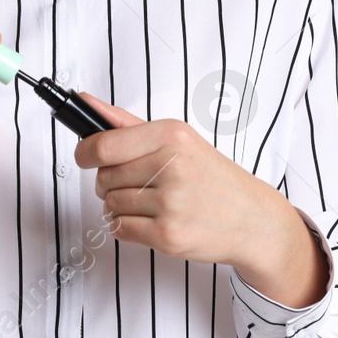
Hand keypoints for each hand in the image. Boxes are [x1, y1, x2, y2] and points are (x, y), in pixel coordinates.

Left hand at [73, 92, 277, 266]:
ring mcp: (170, 203)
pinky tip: (150, 220)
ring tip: (150, 204)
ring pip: (110, 204)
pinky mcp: (168, 234)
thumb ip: (127, 123)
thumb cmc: (211, 177)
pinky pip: (120, 229)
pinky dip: (126, 227)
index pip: (104, 145)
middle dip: (110, 183)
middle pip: (104, 177)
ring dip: (120, 207)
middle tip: (137, 184)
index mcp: (171, 135)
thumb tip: (86, 103)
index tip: (85, 157)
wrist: (253, 218)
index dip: (85, 153)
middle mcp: (171, 166)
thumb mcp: (177, 140)